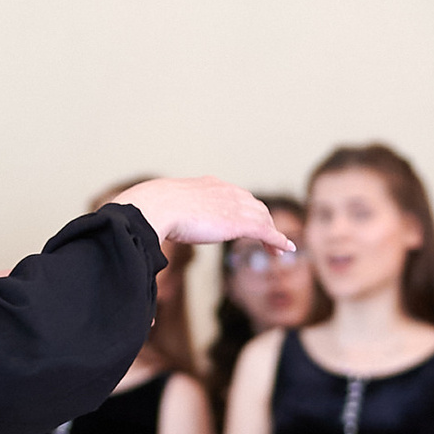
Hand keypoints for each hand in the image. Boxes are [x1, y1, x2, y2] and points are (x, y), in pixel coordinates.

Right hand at [114, 178, 295, 257]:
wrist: (155, 206)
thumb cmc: (150, 209)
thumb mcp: (161, 207)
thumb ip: (165, 214)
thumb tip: (148, 229)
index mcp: (207, 184)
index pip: (235, 195)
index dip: (245, 209)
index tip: (247, 220)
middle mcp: (225, 191)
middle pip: (254, 205)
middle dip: (263, 220)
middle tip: (267, 237)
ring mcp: (234, 205)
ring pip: (263, 218)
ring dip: (272, 233)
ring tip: (277, 249)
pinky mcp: (239, 222)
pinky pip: (266, 231)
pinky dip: (278, 239)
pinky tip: (286, 249)